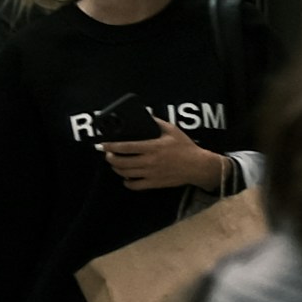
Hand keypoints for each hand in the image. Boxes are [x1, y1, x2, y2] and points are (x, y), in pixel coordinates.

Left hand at [103, 128, 229, 194]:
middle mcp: (149, 161)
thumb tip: (146, 115)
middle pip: (121, 162)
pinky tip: (126, 178)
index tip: (103, 145)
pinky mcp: (155, 183)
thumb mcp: (172, 130)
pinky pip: (136, 186)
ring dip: (116, 168)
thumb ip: (157, 122)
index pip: (125, 147)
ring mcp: (151, 174)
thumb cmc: (186, 147)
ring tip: (114, 163)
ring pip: (126, 174)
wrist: (198, 166)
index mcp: (152, 147)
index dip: (111, 146)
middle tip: (108, 154)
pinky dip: (127, 183)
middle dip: (110, 158)